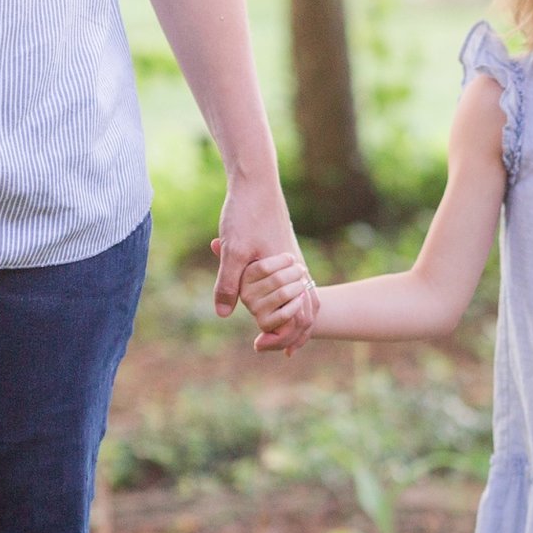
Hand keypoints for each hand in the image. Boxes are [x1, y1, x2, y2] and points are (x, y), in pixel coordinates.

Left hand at [211, 183, 315, 350]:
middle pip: (307, 313)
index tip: (261, 347)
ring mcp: (295, 263)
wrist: (257, 182)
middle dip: (291, 336)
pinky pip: (300, 288)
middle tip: (272, 350)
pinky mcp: (288, 255)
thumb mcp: (233, 250)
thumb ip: (228, 283)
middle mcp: (297, 270)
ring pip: (308, 301)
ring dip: (297, 323)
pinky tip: (279, 307)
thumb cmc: (245, 214)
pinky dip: (294, 304)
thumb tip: (224, 315)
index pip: (295, 317)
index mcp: (288, 273)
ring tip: (284, 341)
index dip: (280, 336)